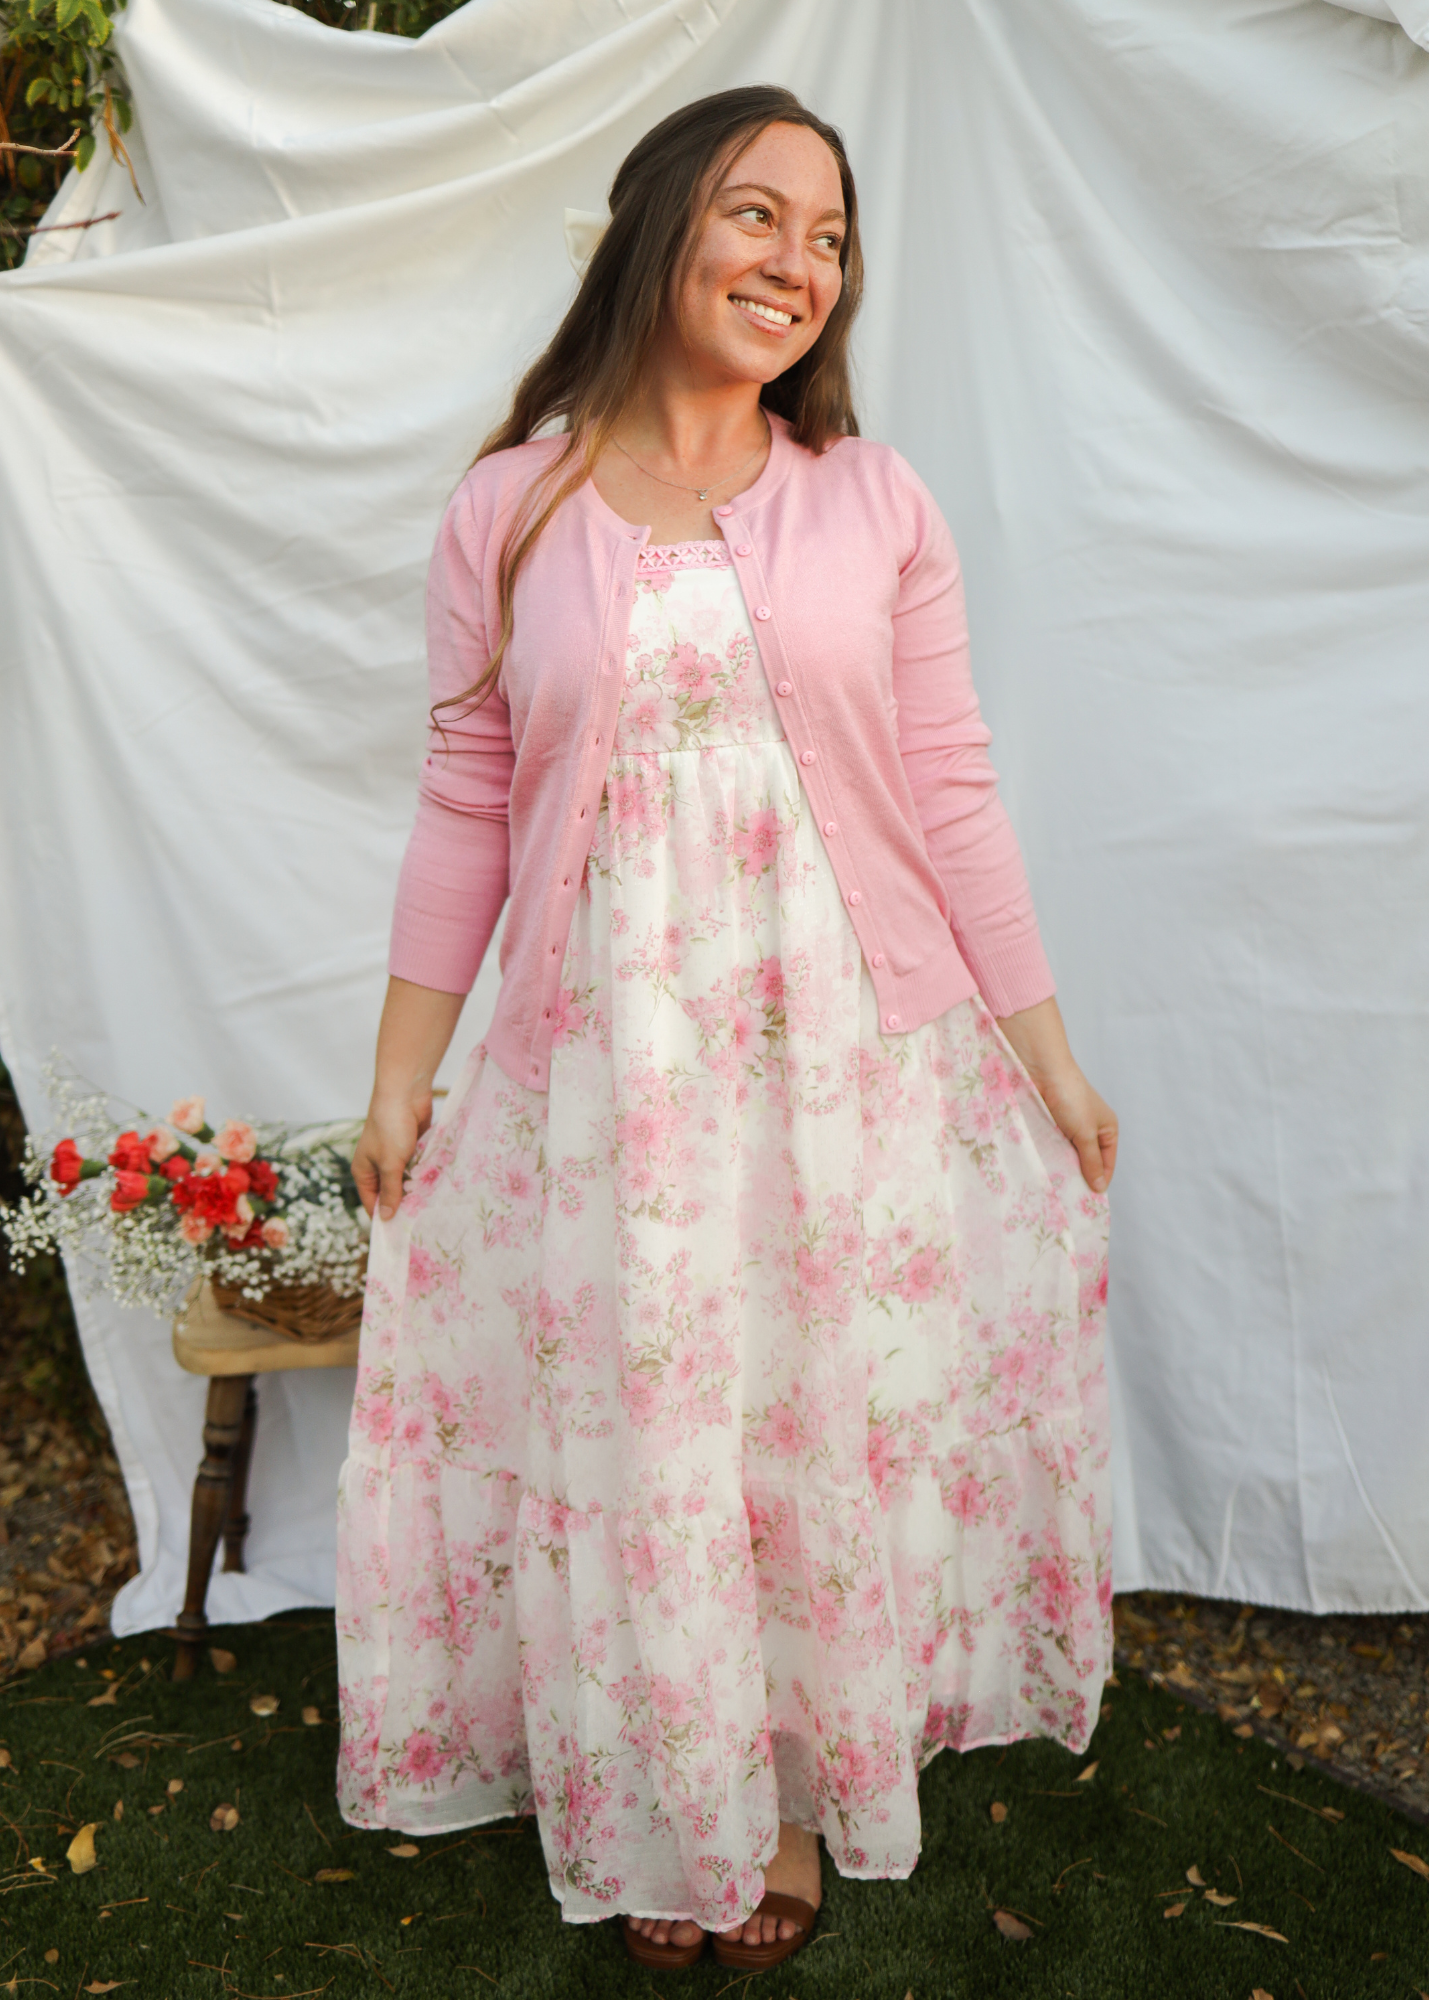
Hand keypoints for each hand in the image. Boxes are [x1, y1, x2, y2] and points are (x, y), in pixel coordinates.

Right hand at [354, 977, 466, 1220]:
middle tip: (422, 1225)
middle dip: (404, 1205)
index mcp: (363, 1170)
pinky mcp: (413, 1148)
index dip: (384, 1217)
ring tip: (432, 1210)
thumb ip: (391, 1191)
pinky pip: (419, 1169)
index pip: (372, 1202)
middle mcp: (377, 1165)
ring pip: (407, 1181)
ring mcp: (396, 1156)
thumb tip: (387, 1218)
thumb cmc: (391, 1127)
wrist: (405, 1092)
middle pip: (391, 1193)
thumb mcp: (390, 1163)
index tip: (400, 1236)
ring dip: (418, 1190)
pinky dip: (426, 1176)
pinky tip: (438, 1188)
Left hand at [995, 995, 1117, 1193]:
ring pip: (1066, 1157)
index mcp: (1107, 1130)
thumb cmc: (1071, 1097)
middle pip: (1086, 1162)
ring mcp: (1068, 1128)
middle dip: (1077, 1178)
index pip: (1106, 1165)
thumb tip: (1098, 1187)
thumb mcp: (1086, 1133)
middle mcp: (1089, 1129)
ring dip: (1060, 1169)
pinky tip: (1041, 1171)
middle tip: (1067, 1201)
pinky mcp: (1049, 1125)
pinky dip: (1047, 1158)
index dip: (1098, 1182)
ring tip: (1052, 1189)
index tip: (1085, 1203)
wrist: (1041, 1069)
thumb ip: (1091, 1161)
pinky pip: (1050, 1148)